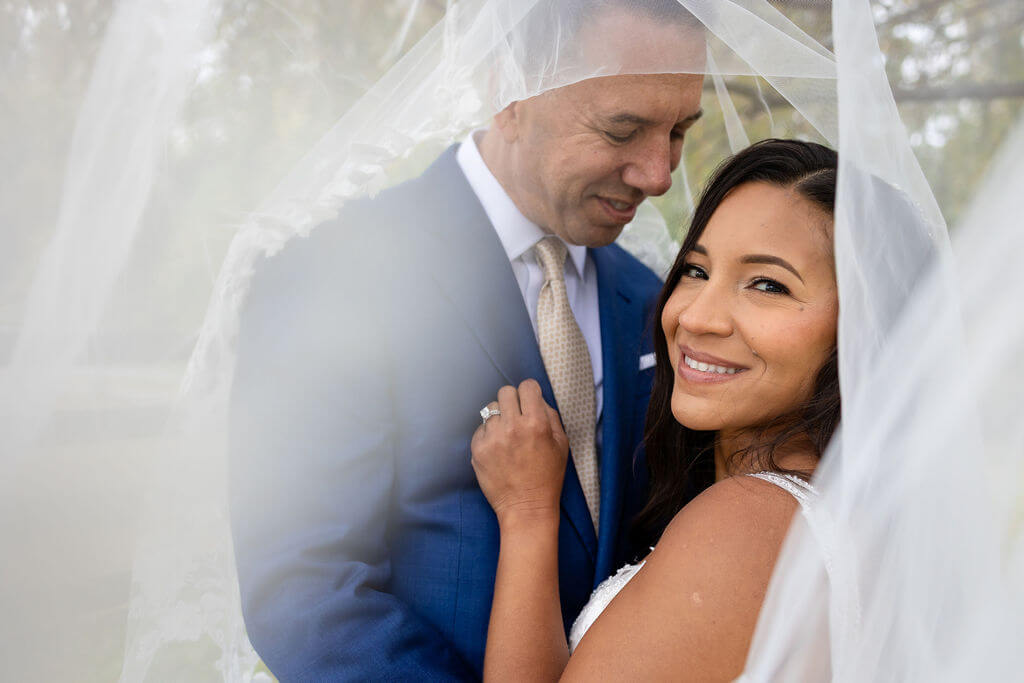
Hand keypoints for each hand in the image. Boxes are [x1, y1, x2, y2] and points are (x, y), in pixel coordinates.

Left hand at [471, 380, 568, 527]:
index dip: (530, 392)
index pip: (526, 386)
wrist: (526, 507)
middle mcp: (512, 427)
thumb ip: (550, 415)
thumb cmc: (547, 476)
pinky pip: (481, 428)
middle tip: (518, 416)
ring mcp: (492, 438)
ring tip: (507, 435)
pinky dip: (489, 434)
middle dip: (513, 401)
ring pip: (491, 409)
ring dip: (500, 417)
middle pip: (505, 392)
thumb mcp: (561, 444)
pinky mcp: (477, 449)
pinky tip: (499, 449)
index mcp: (536, 423)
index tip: (530, 401)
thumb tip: (536, 398)